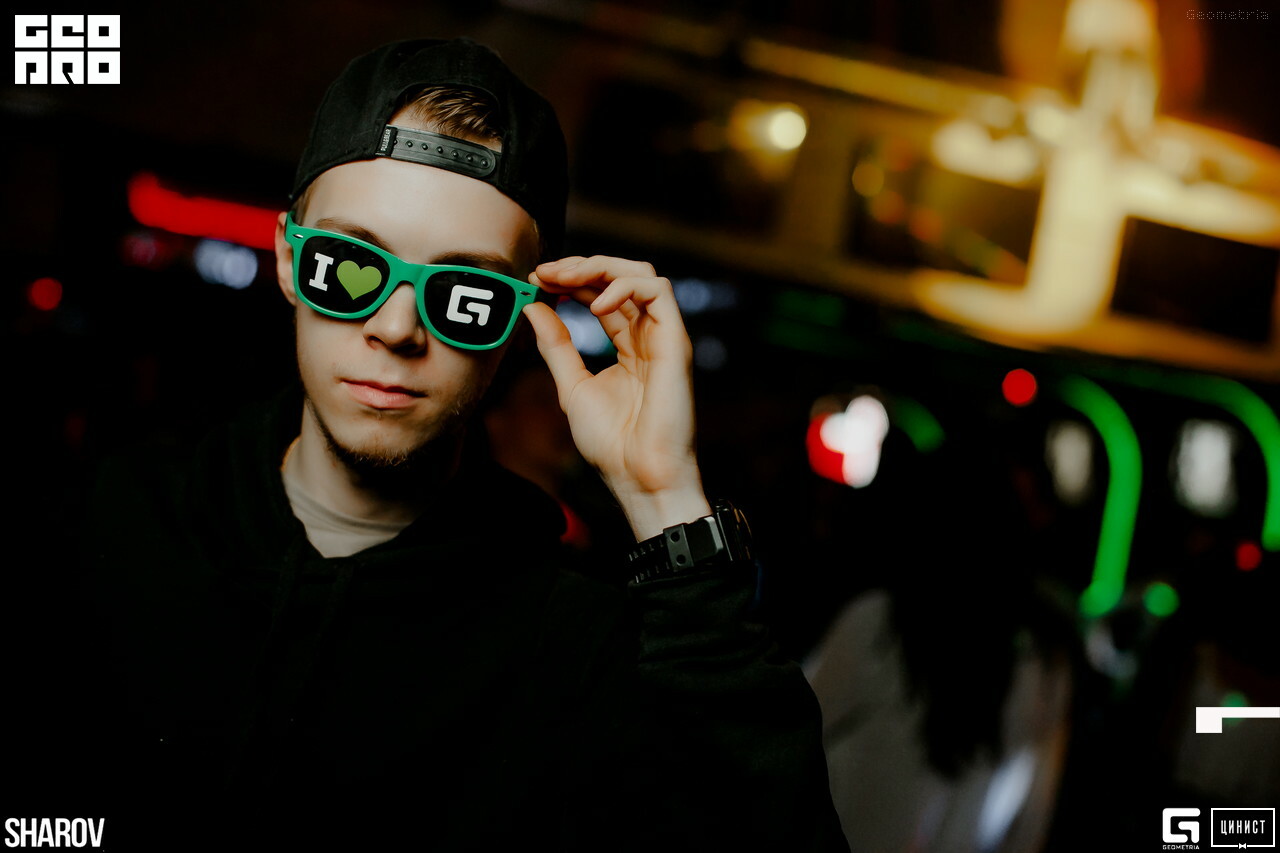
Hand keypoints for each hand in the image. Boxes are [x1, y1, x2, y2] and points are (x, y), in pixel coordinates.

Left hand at [522, 256, 710, 539]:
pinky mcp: (675, 341)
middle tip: (546, 272)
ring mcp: (663, 337)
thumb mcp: (571, 385)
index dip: (569, 281)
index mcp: (627, 346)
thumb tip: (533, 306)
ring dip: (600, 268)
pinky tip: (594, 305)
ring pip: (642, 274)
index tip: (536, 280)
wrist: (639, 475)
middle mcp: (647, 336)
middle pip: (620, 277)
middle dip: (580, 267)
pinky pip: (659, 292)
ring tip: (566, 279)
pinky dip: (625, 287)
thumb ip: (556, 345)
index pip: (599, 296)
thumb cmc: (612, 443)